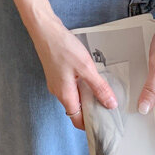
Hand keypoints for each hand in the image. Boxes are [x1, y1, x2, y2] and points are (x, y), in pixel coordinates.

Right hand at [30, 14, 118, 130]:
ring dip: (87, 96)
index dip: (90, 125)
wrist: (44, 29)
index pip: (77, 120)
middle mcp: (58, 91)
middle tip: (109, 107)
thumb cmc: (62, 47)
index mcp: (65, 94)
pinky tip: (90, 76)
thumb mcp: (86, 68)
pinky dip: (81, 86)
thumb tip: (110, 104)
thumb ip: (99, 88)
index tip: (105, 124)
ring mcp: (56, 81)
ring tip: (102, 90)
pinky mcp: (56, 72)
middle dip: (91, 110)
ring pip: (73, 97)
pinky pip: (70, 86)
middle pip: (76, 109)